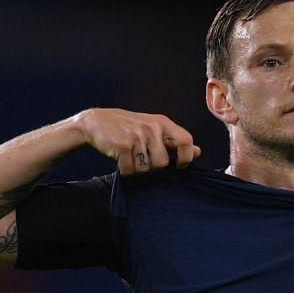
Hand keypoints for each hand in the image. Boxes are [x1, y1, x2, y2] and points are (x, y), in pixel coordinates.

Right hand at [76, 108, 200, 174]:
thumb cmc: (128, 129)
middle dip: (152, 167)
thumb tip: (198, 151)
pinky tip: (120, 158)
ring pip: (146, 169)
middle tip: (141, 158)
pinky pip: (130, 170)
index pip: (186, 141)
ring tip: (130, 156)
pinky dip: (124, 170)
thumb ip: (174, 142)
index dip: (185, 157)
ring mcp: (137, 135)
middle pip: (162, 163)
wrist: (95, 122)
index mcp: (162, 123)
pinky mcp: (123, 145)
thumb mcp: (153, 130)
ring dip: (137, 169)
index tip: (178, 165)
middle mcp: (151, 127)